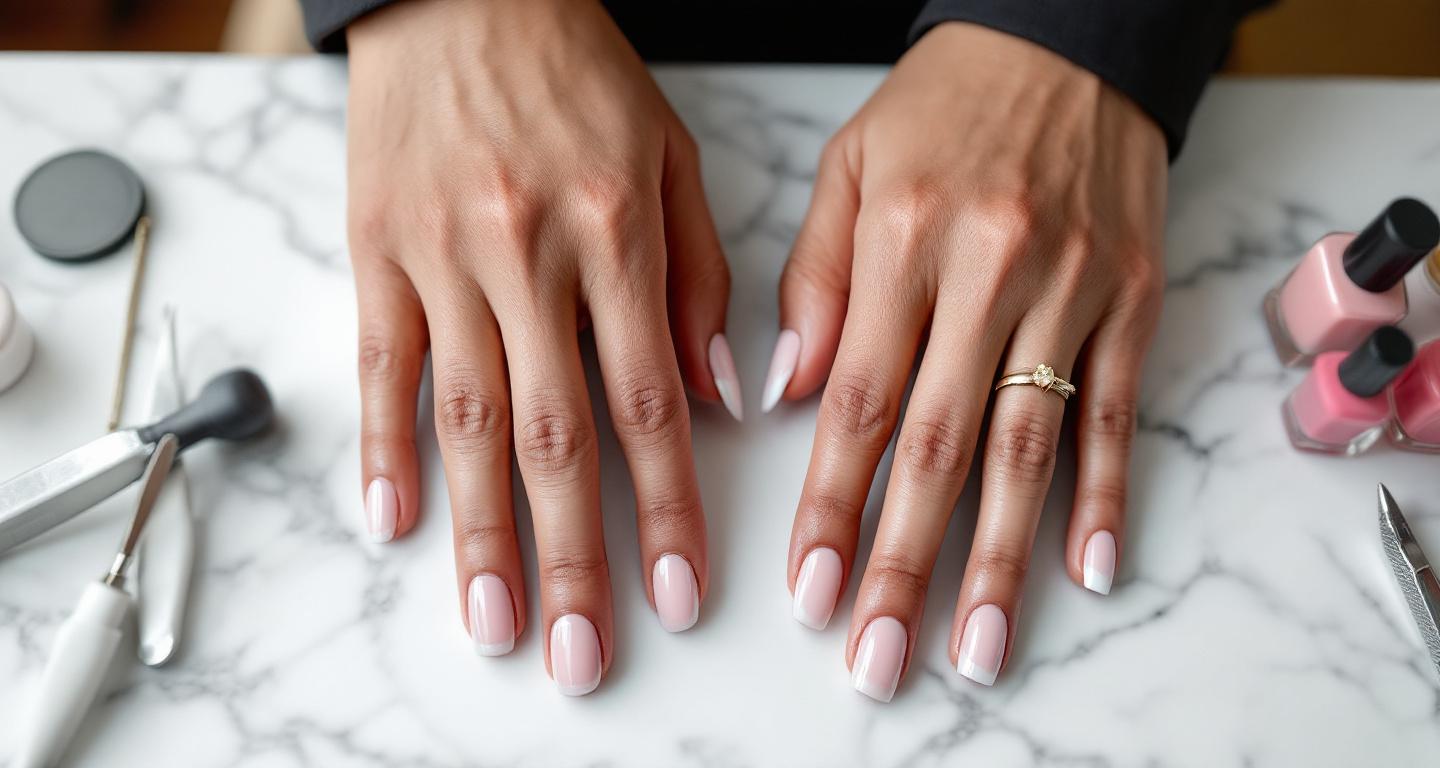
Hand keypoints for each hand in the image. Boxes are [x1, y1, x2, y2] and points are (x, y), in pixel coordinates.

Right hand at [346, 0, 734, 693]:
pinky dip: (384, 445)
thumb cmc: (575, 70)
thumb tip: (718, 397)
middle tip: (582, 649)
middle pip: (554, 433)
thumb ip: (702, 280)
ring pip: (464, 416)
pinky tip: (393, 521)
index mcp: (615, 232)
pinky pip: (378, 362)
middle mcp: (528, 254)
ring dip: (480, 531)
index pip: (647, 402)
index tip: (678, 591)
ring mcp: (444, 256)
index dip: (666, 508)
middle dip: (574, 555)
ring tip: (495, 619)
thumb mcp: (671, 156)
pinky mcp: (377, 250)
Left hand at [770, 23, 1166, 698]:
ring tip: (975, 643)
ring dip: (999, 556)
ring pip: (1028, 445)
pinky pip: (1117, 410)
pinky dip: (1106, 493)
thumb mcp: (853, 165)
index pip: (859, 399)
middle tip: (878, 653)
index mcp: (906, 241)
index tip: (811, 584)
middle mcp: (991, 272)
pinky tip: (1088, 567)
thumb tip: (787, 394)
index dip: (831, 502)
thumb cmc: (947, 103)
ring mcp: (1071, 290)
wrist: (1070, 37)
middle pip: (938, 445)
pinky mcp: (1133, 299)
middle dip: (903, 561)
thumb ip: (816, 280)